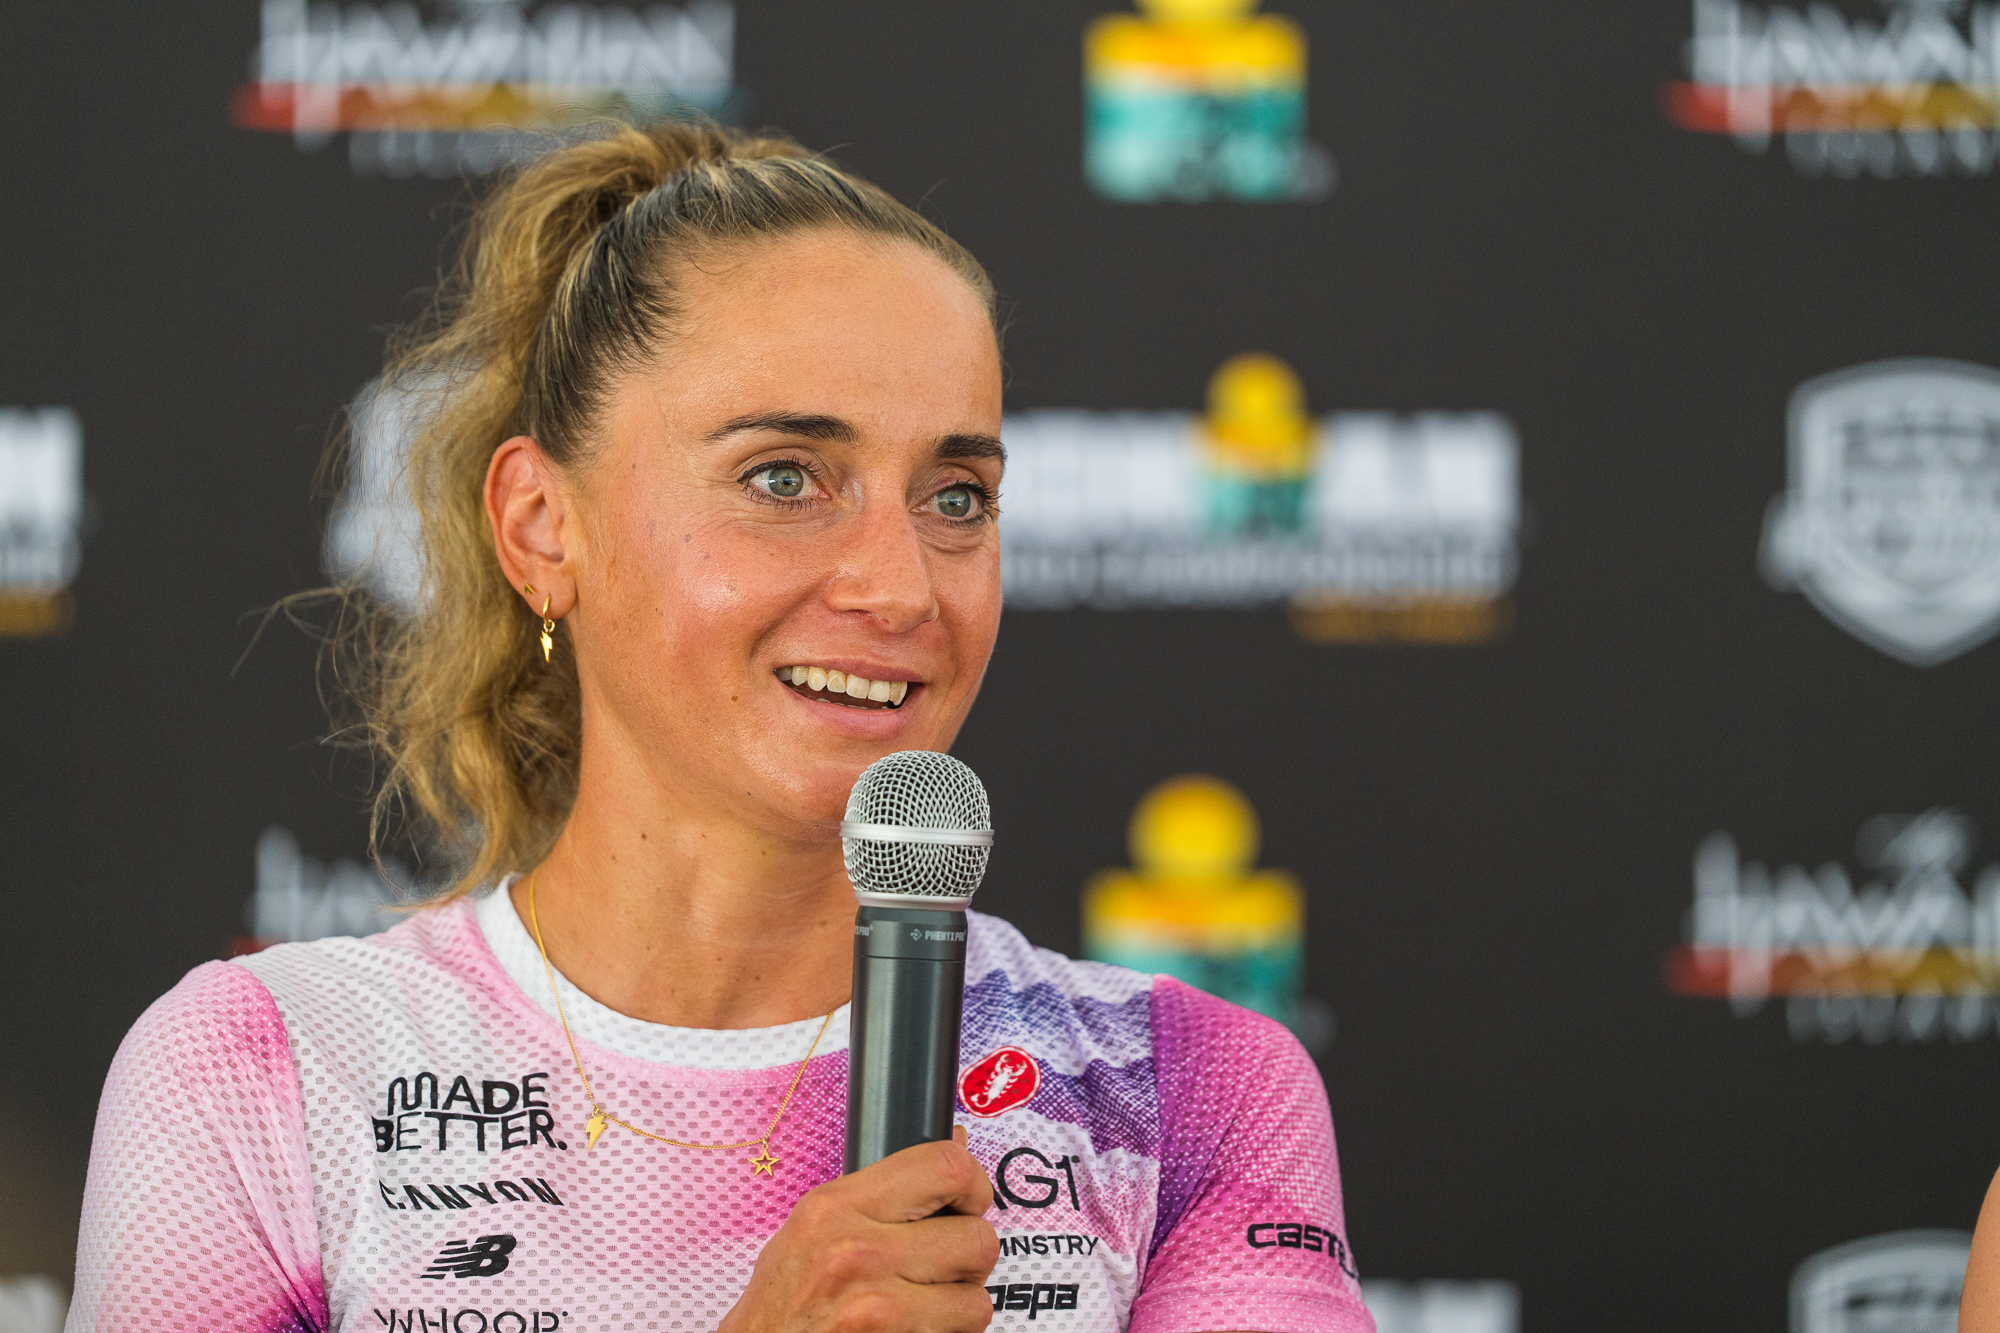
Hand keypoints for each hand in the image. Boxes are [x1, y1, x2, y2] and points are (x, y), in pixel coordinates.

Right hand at [720, 1127, 999, 1332]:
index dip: (973, 1184)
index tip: (968, 1200)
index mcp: (836, 1207)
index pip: (946, 1167)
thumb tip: (955, 1144)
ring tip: (922, 1305)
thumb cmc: (780, 1306)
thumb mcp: (811, 1229)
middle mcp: (857, 1252)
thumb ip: (881, 1191)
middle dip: (968, 1258)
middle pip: (977, 1238)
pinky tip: (911, 1329)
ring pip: (977, 1300)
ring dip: (958, 1306)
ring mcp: (876, 1308)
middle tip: (940, 1266)